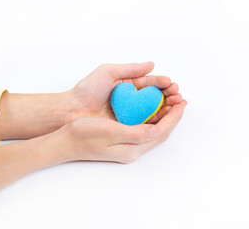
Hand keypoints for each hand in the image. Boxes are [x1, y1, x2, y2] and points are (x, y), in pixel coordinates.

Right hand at [59, 100, 186, 162]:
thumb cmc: (84, 135)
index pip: (161, 131)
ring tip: (171, 101)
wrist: (66, 142)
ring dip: (164, 115)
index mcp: (133, 148)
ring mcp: (127, 145)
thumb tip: (156, 129)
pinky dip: (152, 116)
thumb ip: (135, 133)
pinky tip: (152, 108)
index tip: (183, 102)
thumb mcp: (110, 132)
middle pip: (160, 131)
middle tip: (181, 99)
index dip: (174, 117)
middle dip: (173, 115)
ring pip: (153, 129)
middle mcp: (133, 148)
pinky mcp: (122, 139)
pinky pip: (144, 127)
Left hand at [65, 62, 182, 123]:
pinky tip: (166, 116)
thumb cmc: (87, 90)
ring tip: (177, 104)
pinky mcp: (127, 126)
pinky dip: (157, 119)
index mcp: (128, 86)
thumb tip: (152, 64)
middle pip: (155, 97)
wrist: (71, 110)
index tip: (171, 84)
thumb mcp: (108, 72)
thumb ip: (130, 69)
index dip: (162, 83)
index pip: (150, 84)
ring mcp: (130, 114)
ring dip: (167, 107)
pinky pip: (145, 122)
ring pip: (153, 110)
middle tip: (178, 95)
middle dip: (169, 95)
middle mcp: (132, 100)